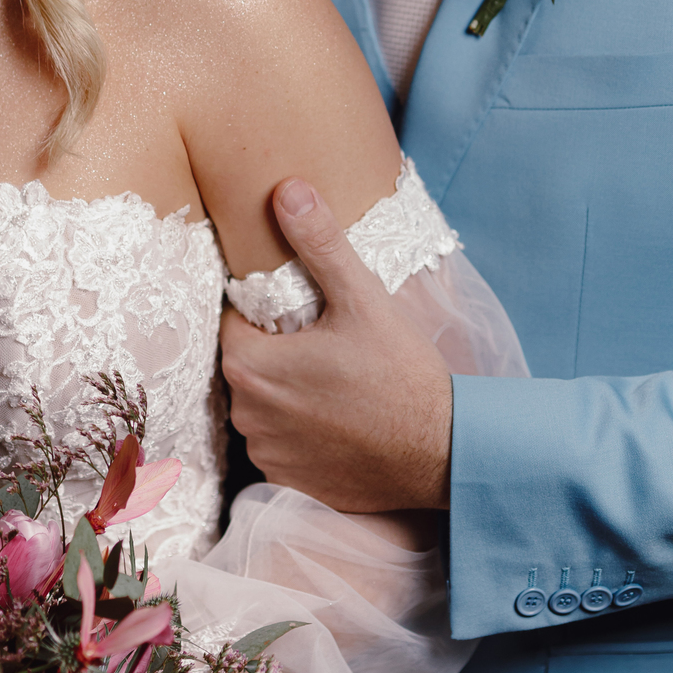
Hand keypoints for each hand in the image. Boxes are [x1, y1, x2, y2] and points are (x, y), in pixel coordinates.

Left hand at [220, 178, 453, 511]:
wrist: (440, 454)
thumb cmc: (400, 375)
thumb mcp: (361, 298)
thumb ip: (319, 242)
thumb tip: (287, 190)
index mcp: (251, 365)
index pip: (232, 322)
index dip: (264, 313)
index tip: (302, 313)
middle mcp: (246, 414)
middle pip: (246, 364)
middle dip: (275, 351)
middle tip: (326, 344)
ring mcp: (267, 454)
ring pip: (261, 405)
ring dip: (286, 393)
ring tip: (335, 382)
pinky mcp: (287, 482)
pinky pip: (280, 444)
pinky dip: (300, 432)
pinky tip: (337, 420)